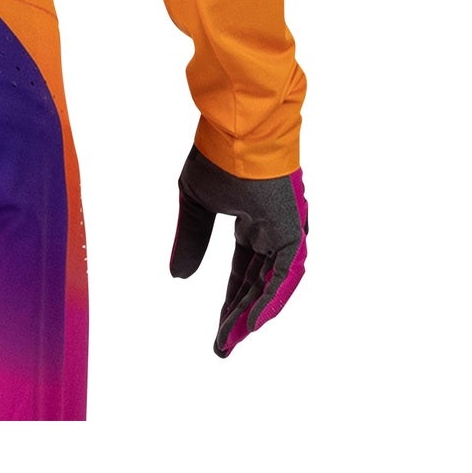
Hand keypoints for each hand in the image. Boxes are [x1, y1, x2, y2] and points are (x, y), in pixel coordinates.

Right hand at [169, 146, 307, 356]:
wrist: (236, 126)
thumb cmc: (218, 155)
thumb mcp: (196, 201)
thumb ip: (191, 239)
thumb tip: (179, 278)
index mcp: (252, 222)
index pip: (243, 271)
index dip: (231, 301)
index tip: (219, 331)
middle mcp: (272, 231)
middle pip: (257, 284)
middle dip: (239, 316)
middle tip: (223, 346)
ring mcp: (285, 231)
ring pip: (272, 284)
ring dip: (253, 313)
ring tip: (232, 340)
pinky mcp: (293, 230)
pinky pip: (286, 273)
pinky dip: (272, 298)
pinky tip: (254, 321)